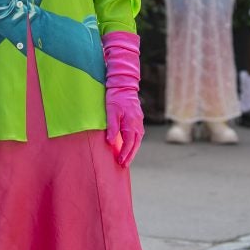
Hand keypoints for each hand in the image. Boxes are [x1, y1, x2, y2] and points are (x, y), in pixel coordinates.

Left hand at [103, 31, 143, 167]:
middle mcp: (138, 124)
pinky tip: (129, 145)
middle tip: (123, 165)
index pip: (129, 143)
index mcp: (131, 123)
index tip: (120, 162)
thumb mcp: (111, 112)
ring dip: (132, 150)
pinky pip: (137, 134)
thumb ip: (112, 128)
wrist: (123, 84)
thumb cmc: (115, 97)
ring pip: (137, 140)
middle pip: (135, 144)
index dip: (125, 154)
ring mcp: (139, 121)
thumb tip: (111, 143)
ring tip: (126, 159)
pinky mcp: (137, 119)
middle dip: (130, 156)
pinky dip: (134, 142)